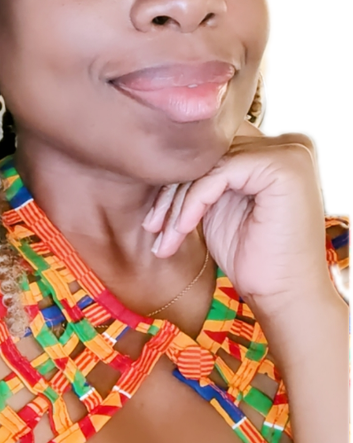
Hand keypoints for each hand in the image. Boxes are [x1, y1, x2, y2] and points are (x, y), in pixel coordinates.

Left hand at [142, 121, 331, 311]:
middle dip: (175, 193)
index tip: (155, 215)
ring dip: (178, 203)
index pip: (216, 151)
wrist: (286, 297)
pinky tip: (180, 230)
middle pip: (211, 155)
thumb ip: (207, 177)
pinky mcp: (282, 167)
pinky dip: (193, 203)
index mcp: (278, 151)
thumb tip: (163, 158)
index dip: (181, 180)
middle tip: (152, 226)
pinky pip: (218, 175)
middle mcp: (288, 145)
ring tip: (164, 237)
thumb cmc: (255, 258)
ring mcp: (289, 153)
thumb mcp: (221, 207)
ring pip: (210, 165)